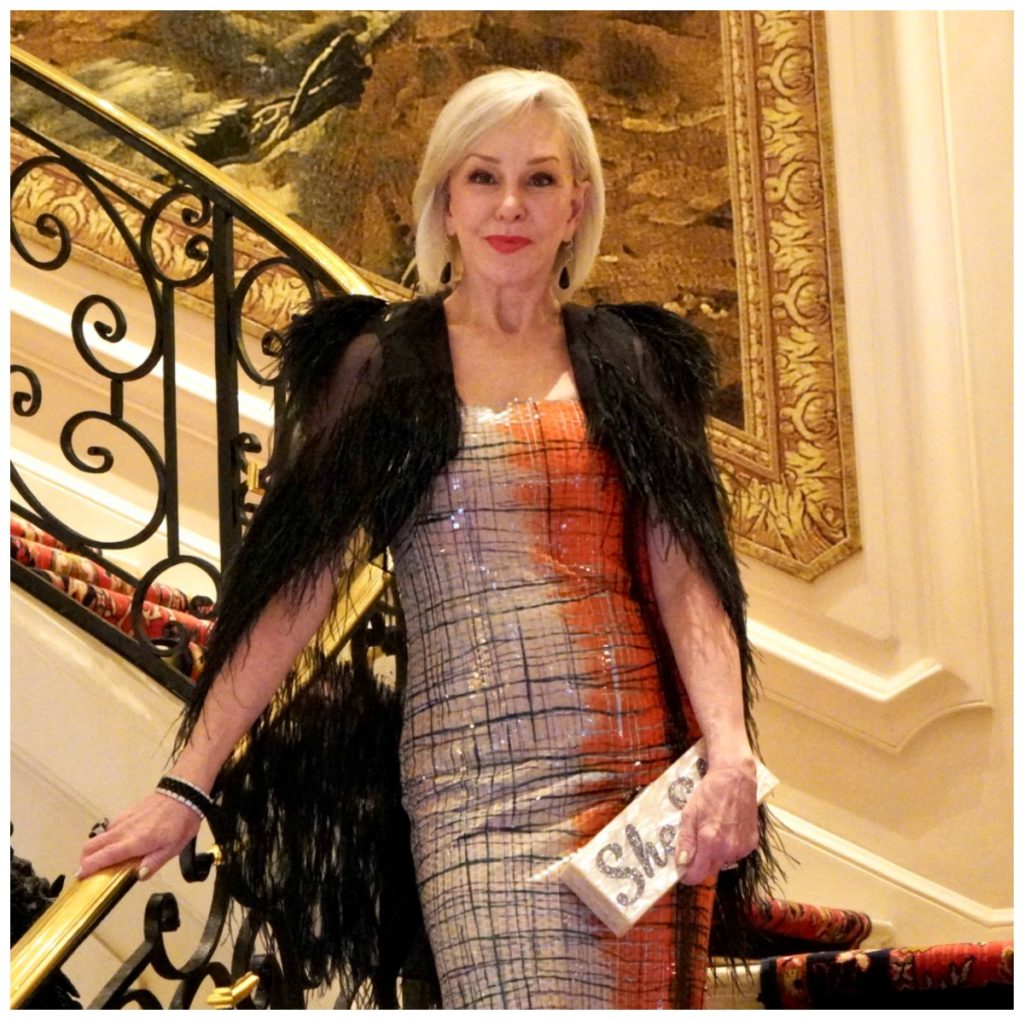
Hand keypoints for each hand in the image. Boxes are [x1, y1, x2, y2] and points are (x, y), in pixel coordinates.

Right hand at [77, 792, 201, 881]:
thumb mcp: (173, 848)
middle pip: (92, 845)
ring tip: (102, 861)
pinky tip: (117, 845)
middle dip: (85, 860)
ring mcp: (123, 820)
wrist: (183, 793)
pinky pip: (109, 829)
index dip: (89, 867)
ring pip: (98, 837)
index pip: (105, 855)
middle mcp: (125, 830)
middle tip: (88, 871)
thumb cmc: (180, 821)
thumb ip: (154, 863)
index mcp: (136, 841)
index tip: (80, 876)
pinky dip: (105, 840)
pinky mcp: (125, 813)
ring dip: (94, 850)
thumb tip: (138, 876)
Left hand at [675, 761, 758, 884]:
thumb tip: (682, 863)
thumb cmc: (709, 793)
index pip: (696, 874)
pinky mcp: (752, 843)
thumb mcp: (689, 814)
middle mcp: (728, 849)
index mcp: (710, 842)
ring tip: (712, 833)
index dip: (687, 875)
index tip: (682, 870)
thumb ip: (685, 841)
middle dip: (700, 864)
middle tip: (694, 847)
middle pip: (710, 871)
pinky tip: (726, 831)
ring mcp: (742, 847)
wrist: (735, 779)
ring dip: (715, 855)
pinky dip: (728, 848)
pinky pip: (735, 854)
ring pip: (723, 863)